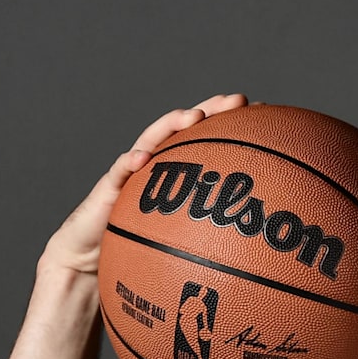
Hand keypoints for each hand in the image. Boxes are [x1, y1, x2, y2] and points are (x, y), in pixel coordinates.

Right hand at [38, 93, 248, 278]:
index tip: (265, 110)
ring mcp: (132, 171)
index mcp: (179, 172)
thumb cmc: (143, 248)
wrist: (92, 259)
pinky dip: (129, 162)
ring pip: (153, 139)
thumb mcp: (187, 241)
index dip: (234, 123)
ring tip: (194, 115)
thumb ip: (217, 233)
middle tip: (239, 100)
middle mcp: (158, 163)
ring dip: (173, 124)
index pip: (209, 138)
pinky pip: (118, 172)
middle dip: (212, 108)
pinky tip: (142, 158)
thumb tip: (264, 247)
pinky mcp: (108, 187)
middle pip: (186, 128)